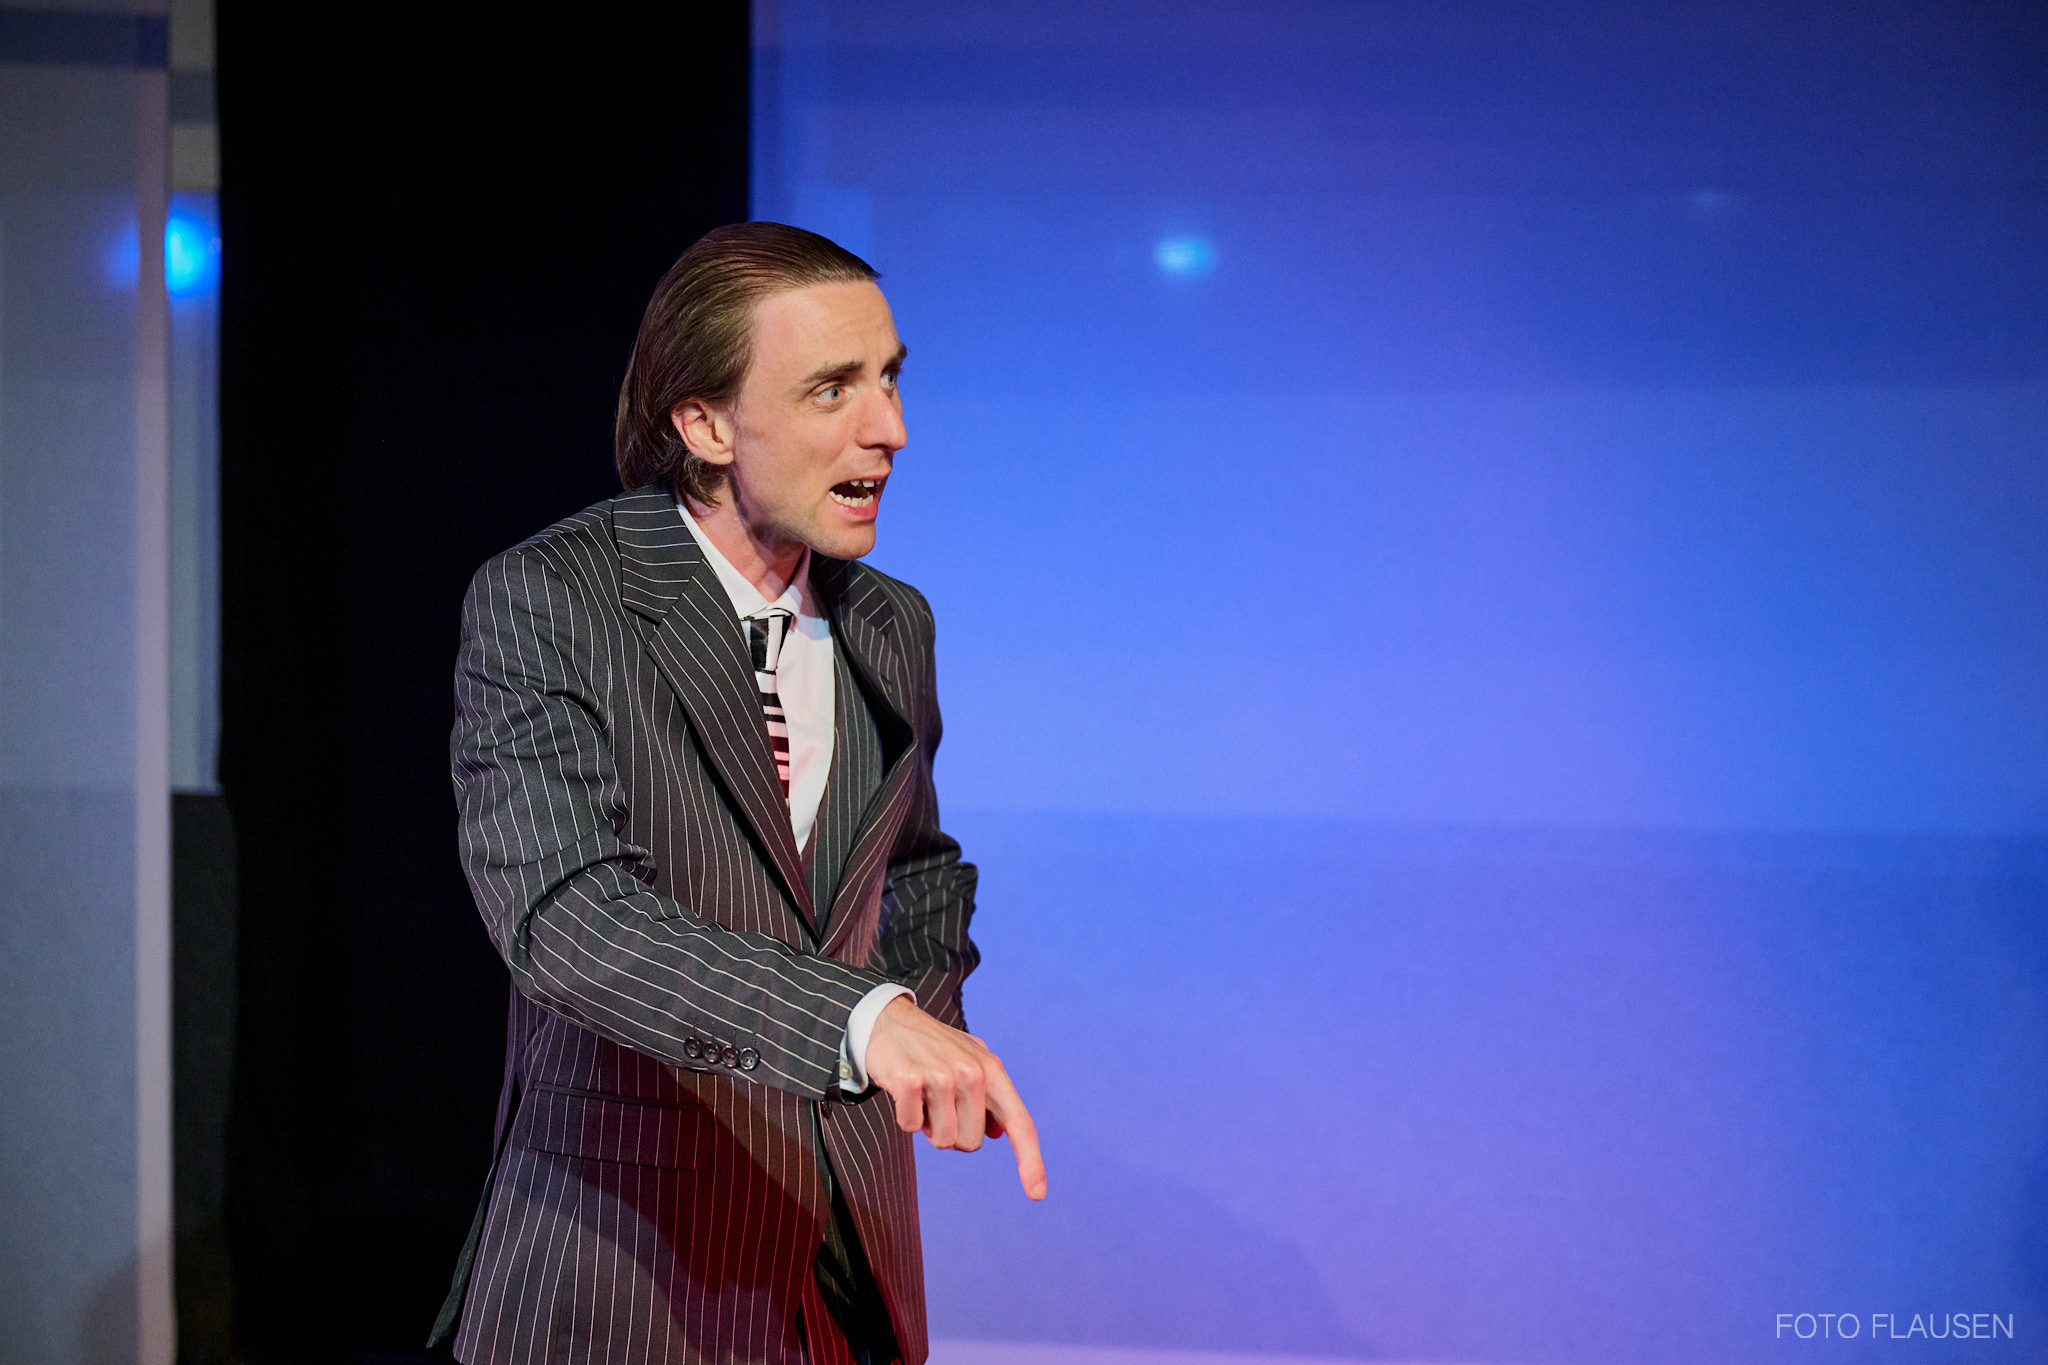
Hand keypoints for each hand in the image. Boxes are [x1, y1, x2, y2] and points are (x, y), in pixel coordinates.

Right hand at [863, 995, 1046, 1200]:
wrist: (888, 1021)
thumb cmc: (933, 1049)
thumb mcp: (970, 1062)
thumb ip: (989, 1097)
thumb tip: (1000, 1134)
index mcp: (992, 1070)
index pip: (1020, 1122)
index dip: (1031, 1160)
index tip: (1037, 1193)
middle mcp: (972, 1072)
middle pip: (970, 1143)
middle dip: (951, 1132)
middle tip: (938, 1103)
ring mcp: (941, 1075)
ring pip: (941, 1140)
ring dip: (926, 1126)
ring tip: (922, 1095)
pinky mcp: (909, 1081)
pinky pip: (909, 1127)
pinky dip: (904, 1117)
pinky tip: (903, 1090)